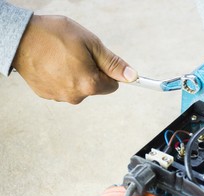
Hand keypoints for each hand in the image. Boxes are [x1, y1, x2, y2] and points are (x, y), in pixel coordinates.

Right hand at [12, 15, 136, 103]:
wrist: (18, 38)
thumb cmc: (54, 36)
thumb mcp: (90, 44)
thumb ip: (113, 63)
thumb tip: (131, 76)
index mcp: (90, 85)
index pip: (113, 85)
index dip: (108, 71)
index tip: (98, 59)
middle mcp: (76, 96)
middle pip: (95, 87)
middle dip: (91, 72)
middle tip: (76, 54)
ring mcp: (60, 97)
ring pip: (78, 87)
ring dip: (75, 74)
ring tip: (60, 57)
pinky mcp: (46, 95)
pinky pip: (62, 87)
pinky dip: (61, 77)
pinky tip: (51, 63)